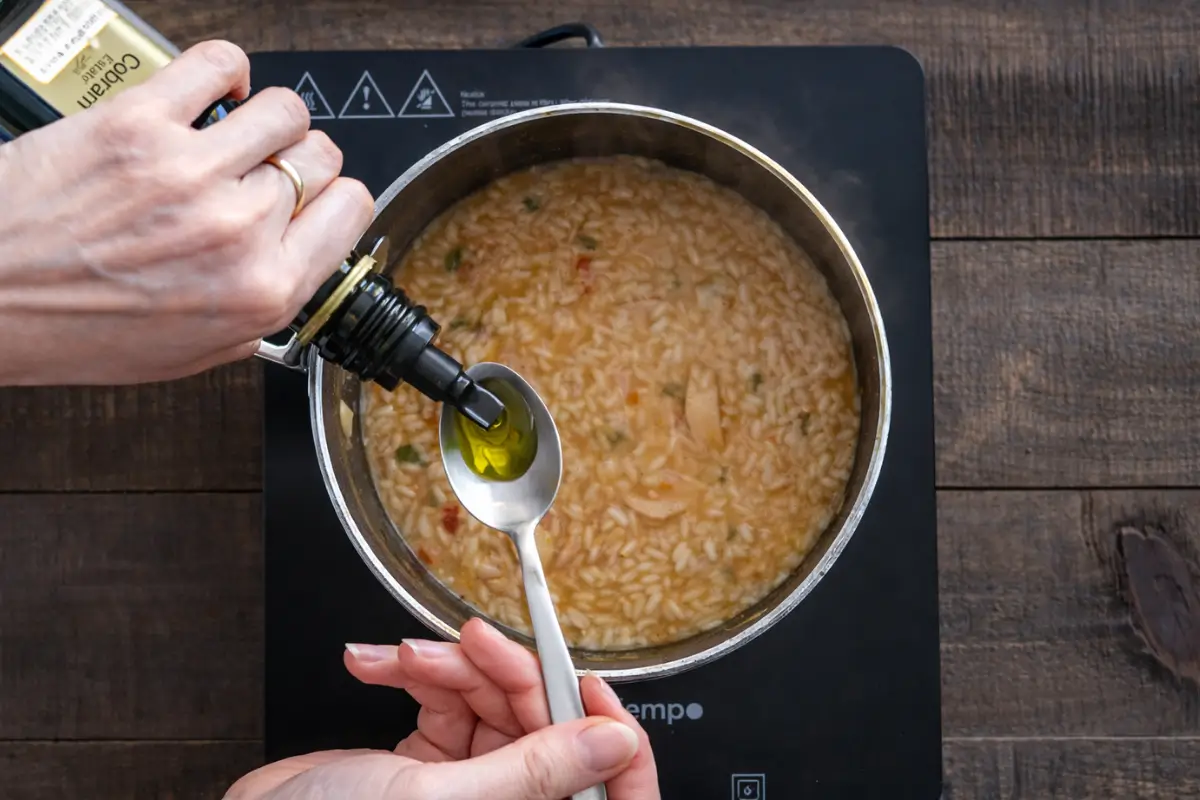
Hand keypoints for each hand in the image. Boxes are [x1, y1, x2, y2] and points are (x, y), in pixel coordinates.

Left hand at [0, 40, 372, 384]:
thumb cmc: (75, 329)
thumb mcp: (196, 351)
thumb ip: (260, 309)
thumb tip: (294, 263)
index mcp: (261, 290)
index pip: (350, 210)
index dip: (335, 199)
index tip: (316, 197)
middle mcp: (236, 230)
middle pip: (318, 159)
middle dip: (299, 162)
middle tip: (266, 170)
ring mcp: (190, 172)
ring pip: (284, 110)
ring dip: (270, 118)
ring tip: (240, 130)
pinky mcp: (139, 125)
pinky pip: (218, 66)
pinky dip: (226, 72)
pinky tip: (214, 92)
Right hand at [227, 618, 659, 798]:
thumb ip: (535, 769)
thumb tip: (615, 740)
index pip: (611, 779)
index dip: (606, 726)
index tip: (581, 677)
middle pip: (540, 720)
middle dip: (499, 672)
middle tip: (466, 641)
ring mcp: (469, 782)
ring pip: (488, 700)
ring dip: (444, 666)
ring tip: (401, 657)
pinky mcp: (428, 761)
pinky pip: (443, 700)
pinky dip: (411, 674)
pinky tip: (376, 664)